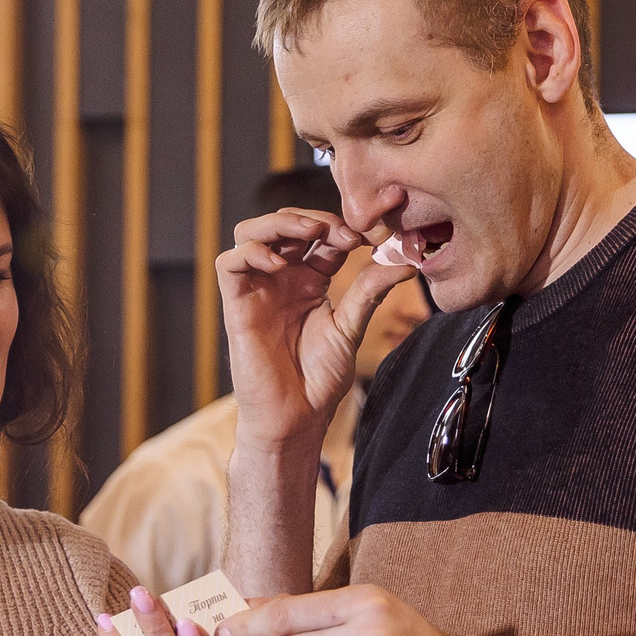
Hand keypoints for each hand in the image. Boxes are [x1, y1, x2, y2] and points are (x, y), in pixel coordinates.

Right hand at [214, 199, 420, 446]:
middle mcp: (282, 279)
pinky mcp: (236, 305)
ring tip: (309, 234)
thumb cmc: (319, 379)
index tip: (371, 234)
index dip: (341, 226)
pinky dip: (250, 252)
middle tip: (341, 232)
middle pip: (285, 224)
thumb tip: (406, 263)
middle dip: (313, 218)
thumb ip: (370, 292)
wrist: (296, 417)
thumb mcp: (350, 328)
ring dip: (279, 223)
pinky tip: (278, 264)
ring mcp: (257, 289)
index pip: (320, 235)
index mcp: (310, 281)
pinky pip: (229, 262)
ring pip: (251, 232)